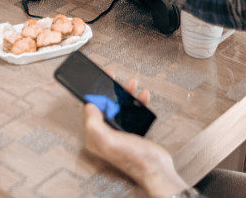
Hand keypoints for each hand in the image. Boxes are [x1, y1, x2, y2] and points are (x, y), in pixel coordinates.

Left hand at [83, 76, 187, 197]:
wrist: (157, 169)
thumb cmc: (134, 159)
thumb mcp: (108, 140)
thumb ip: (94, 123)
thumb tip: (88, 105)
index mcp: (95, 136)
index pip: (89, 108)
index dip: (93, 92)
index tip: (98, 78)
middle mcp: (104, 134)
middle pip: (104, 105)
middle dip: (110, 89)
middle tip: (113, 76)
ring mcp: (118, 133)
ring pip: (119, 106)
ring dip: (125, 93)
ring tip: (132, 84)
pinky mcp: (131, 131)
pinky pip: (131, 112)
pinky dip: (136, 103)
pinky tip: (142, 97)